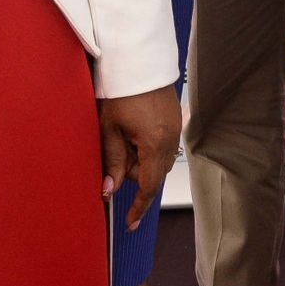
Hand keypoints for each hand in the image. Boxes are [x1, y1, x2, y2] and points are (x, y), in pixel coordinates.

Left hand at [99, 86, 181, 230]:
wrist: (139, 62)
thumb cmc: (122, 92)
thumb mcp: (110, 130)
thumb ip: (112, 162)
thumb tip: (109, 190)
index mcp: (155, 144)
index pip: (148, 186)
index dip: (138, 207)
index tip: (129, 223)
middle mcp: (170, 139)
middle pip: (153, 174)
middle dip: (133, 173)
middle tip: (114, 154)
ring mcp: (175, 129)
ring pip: (157, 160)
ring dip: (140, 159)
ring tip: (122, 136)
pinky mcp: (174, 120)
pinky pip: (162, 145)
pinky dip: (147, 147)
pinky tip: (132, 130)